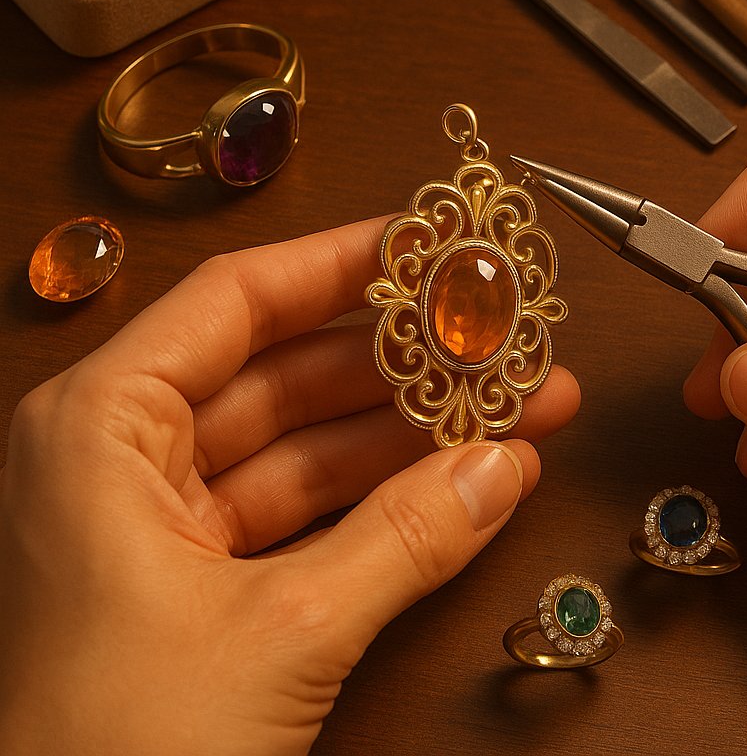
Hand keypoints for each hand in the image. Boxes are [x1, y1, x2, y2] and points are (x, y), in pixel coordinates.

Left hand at [0, 216, 579, 754]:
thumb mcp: (278, 634)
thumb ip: (401, 541)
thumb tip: (501, 468)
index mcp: (100, 426)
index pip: (240, 299)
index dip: (345, 264)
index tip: (432, 247)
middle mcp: (124, 457)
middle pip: (285, 370)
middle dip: (403, 362)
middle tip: (498, 339)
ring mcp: (162, 521)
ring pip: (303, 445)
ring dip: (407, 434)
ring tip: (510, 409)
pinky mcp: (197, 582)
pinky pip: (302, 512)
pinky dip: (379, 502)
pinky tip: (460, 485)